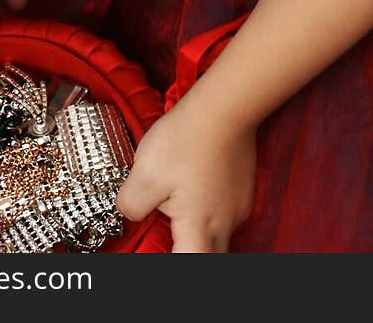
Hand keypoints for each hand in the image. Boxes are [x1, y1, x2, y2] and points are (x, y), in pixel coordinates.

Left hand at [115, 99, 256, 252]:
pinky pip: (225, 216)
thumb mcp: (144, 173)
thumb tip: (130, 214)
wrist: (224, 106)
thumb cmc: (187, 138)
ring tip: (178, 215)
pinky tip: (194, 191)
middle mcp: (224, 224)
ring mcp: (237, 207)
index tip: (156, 253)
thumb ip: (131, 205)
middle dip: (187, 254)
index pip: (188, 265)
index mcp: (198, 227)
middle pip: (208, 258)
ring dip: (199, 236)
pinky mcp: (242, 191)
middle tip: (168, 244)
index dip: (171, 264)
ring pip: (218, 238)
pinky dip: (209, 215)